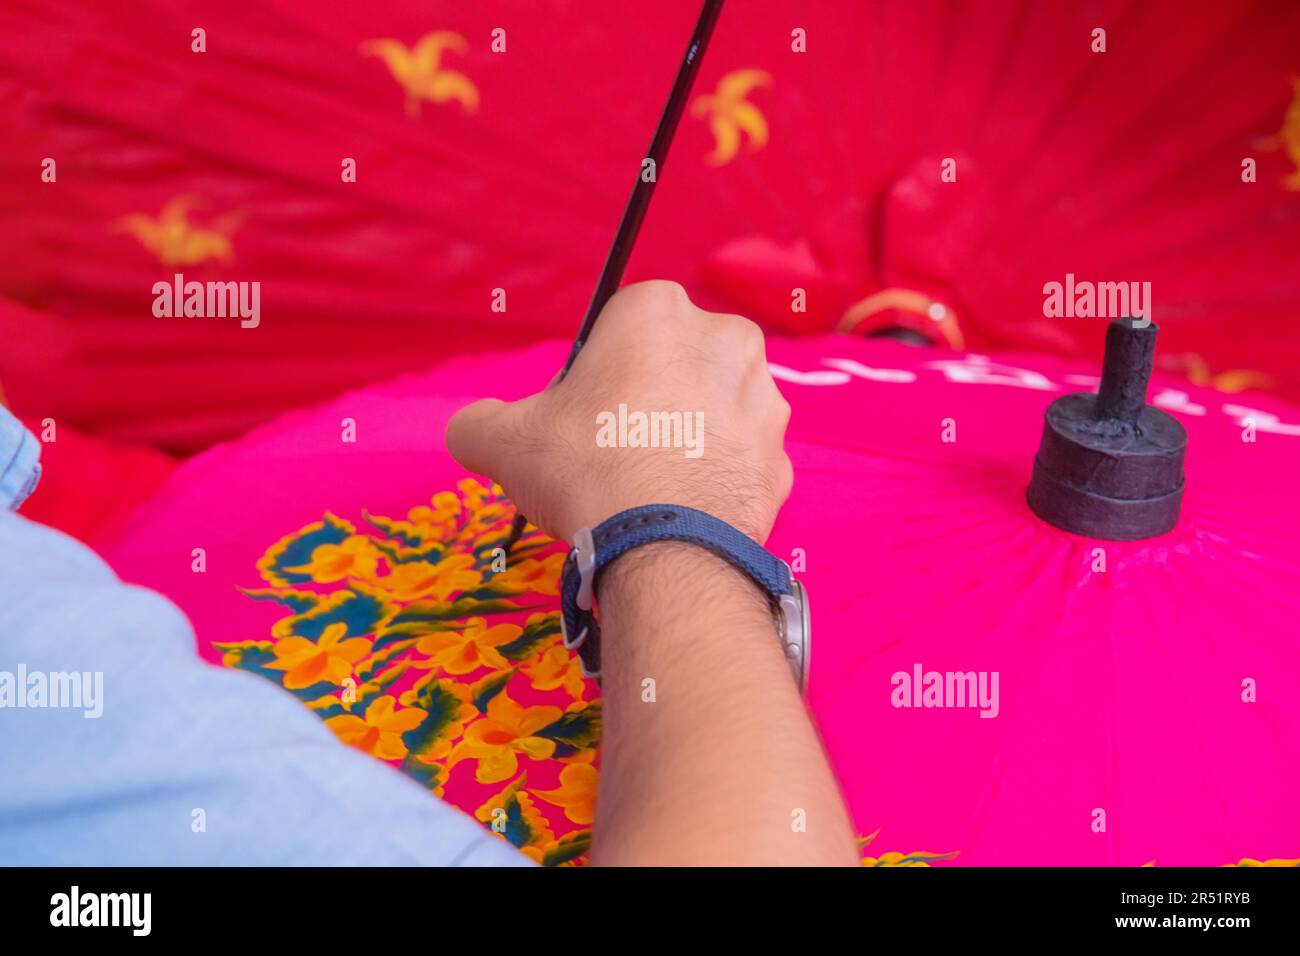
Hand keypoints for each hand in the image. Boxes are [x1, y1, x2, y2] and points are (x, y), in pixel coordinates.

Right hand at [446, 280, 792, 543]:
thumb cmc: (584, 470)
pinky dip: (713, 481)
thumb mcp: (502, 440)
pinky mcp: (782, 458)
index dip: (596, 370)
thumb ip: (478, 422)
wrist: (665, 549)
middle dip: (648, 399)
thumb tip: (473, 429)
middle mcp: (726, 339)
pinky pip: (738, 462)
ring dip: (685, 438)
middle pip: (674, 363)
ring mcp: (764, 401)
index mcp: (659, 310)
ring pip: (711, 411)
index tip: (582, 414)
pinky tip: (682, 511)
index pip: (621, 324)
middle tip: (612, 452)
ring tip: (648, 487)